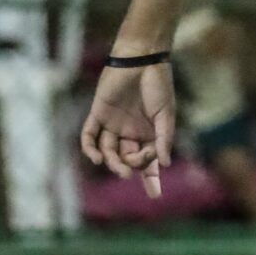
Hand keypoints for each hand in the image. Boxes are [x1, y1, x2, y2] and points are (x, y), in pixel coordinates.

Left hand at [80, 58, 176, 190]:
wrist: (142, 58)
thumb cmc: (158, 84)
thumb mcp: (166, 114)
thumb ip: (164, 139)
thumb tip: (165, 164)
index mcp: (148, 133)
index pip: (147, 161)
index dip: (151, 178)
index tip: (155, 195)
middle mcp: (130, 131)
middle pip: (127, 158)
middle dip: (130, 166)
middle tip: (133, 167)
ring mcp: (113, 123)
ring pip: (108, 151)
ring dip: (112, 162)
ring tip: (119, 167)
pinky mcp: (98, 113)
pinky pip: (89, 135)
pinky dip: (90, 148)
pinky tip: (96, 157)